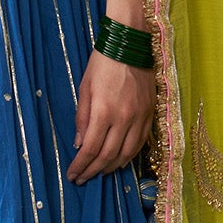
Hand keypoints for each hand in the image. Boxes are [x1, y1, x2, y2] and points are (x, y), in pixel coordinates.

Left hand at [67, 49, 154, 183]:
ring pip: (126, 153)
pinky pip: (140, 143)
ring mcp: (139, 117)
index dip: (80, 166)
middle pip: (107, 156)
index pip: (90, 149)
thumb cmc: (102, 64)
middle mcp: (123, 118)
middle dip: (93, 171)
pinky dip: (129, 156)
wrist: (130, 44)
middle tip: (82, 179)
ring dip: (111, 167)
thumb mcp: (84, 88)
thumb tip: (79, 144)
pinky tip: (119, 160)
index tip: (72, 175)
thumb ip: (82, 118)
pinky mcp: (150, 114)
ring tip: (99, 172)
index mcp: (103, 111)